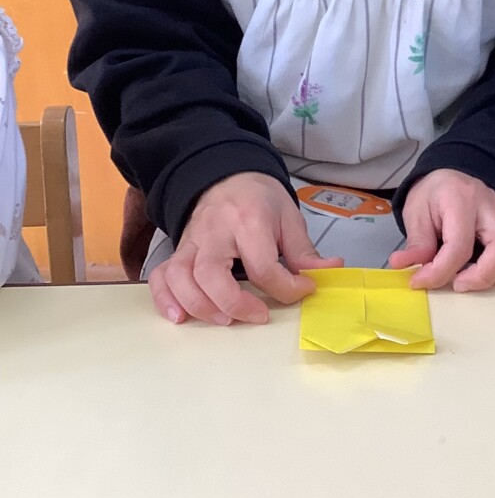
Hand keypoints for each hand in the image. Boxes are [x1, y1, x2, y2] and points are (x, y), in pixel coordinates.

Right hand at [149, 173, 338, 326]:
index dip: (286, 287)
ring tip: (223, 321)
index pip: (263, 265)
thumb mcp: (289, 217)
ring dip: (199, 306)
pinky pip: (161, 276)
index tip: (303, 290)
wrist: (226, 176)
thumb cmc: (260, 199)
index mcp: (249, 221)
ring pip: (181, 277)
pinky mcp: (177, 251)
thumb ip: (305, 251)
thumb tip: (329, 272)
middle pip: (211, 274)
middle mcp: (215, 233)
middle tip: (257, 316)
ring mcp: (191, 243)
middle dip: (233, 303)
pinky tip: (180, 317)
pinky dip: (165, 299)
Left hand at [391, 170, 494, 290]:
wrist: (452, 177)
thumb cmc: (434, 196)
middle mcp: (492, 206)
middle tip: (459, 285)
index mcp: (461, 199)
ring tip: (481, 277)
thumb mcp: (416, 212)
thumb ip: (416, 241)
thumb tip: (404, 265)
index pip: (459, 244)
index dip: (439, 272)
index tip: (420, 282)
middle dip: (483, 275)